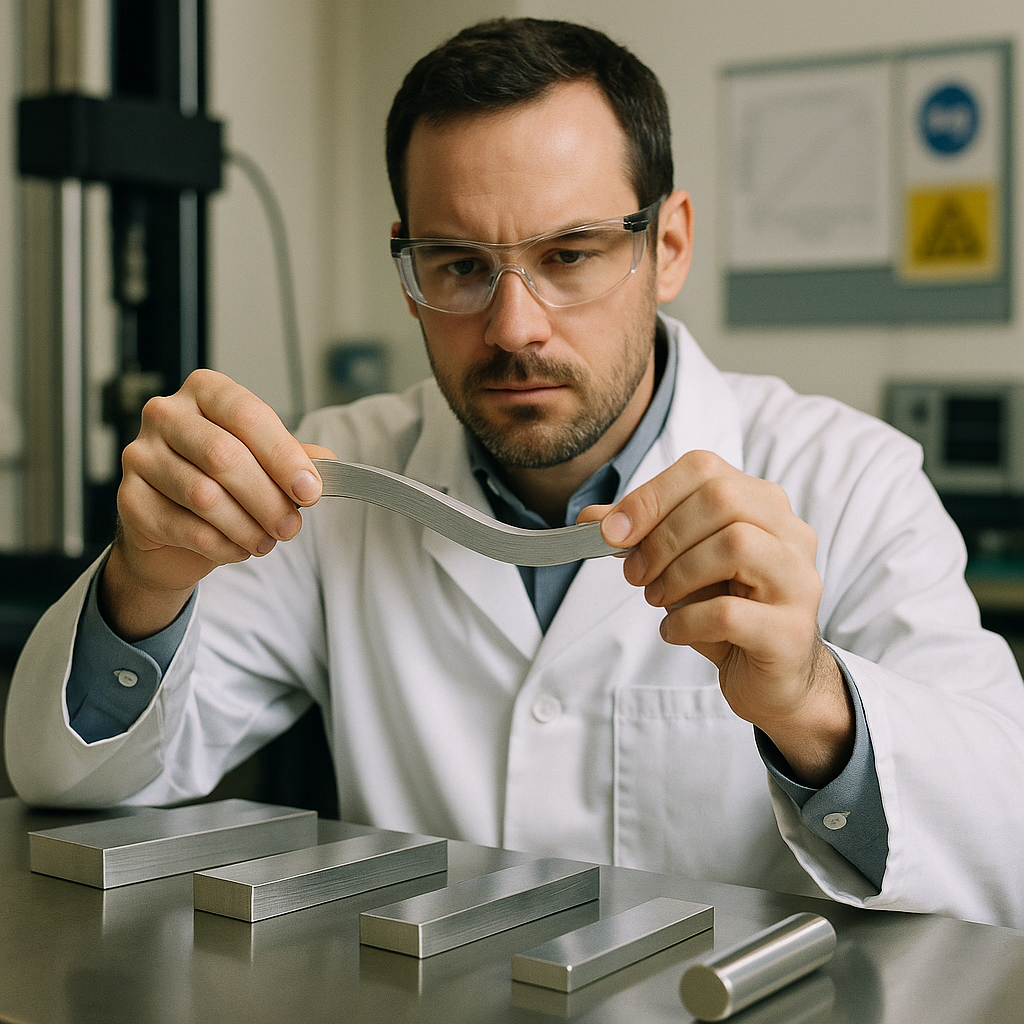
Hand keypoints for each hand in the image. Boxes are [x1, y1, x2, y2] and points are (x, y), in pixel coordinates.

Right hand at [101, 369, 335, 641]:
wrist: (172, 529)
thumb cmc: (221, 482)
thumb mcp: (262, 462)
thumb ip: (293, 458)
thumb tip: (326, 463)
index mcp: (205, 391)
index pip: (247, 414)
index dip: (283, 456)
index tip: (310, 490)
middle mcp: (166, 414)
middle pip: (224, 456)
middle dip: (267, 499)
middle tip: (290, 526)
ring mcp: (141, 455)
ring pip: (204, 496)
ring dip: (246, 526)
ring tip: (266, 540)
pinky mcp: (129, 498)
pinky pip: (185, 527)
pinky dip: (222, 545)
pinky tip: (238, 548)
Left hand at [579, 450, 851, 786]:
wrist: (772, 677)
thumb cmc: (726, 611)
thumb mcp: (679, 566)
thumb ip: (641, 536)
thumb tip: (590, 518)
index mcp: (762, 504)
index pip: (704, 469)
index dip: (650, 496)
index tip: (611, 533)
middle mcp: (790, 533)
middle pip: (722, 500)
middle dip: (663, 537)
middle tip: (635, 574)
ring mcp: (797, 580)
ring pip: (736, 545)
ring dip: (678, 574)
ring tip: (656, 598)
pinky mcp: (790, 630)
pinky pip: (730, 613)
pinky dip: (687, 622)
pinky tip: (675, 631)